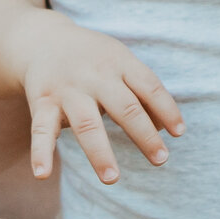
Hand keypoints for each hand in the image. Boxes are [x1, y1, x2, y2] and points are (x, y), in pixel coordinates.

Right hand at [21, 23, 183, 182]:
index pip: (149, 86)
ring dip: (99, 153)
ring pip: (86, 123)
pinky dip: (40, 152)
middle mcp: (94, 75)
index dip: (167, 109)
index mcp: (119, 62)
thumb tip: (166, 129)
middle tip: (160, 160)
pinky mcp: (42, 102)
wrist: (41, 39)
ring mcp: (67, 89)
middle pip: (124, 107)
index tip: (179, 133)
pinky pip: (41, 129)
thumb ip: (142, 92)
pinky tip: (42, 175)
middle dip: (143, 135)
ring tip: (112, 179)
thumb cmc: (92, 58)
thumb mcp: (119, 63)